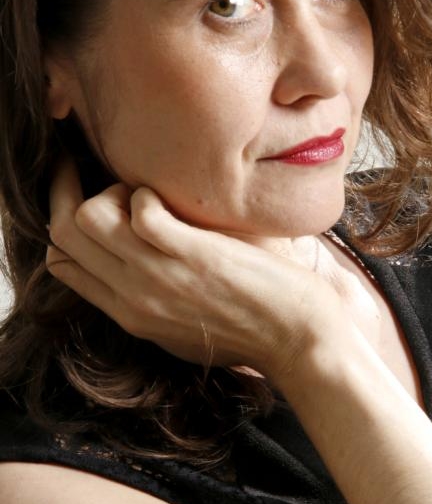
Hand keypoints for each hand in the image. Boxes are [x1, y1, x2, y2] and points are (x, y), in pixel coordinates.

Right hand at [45, 156, 340, 380]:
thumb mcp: (185, 326)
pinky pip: (142, 212)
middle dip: (65, 189)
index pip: (62, 263)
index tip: (73, 189)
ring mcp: (161, 278)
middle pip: (63, 236)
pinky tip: (174, 197)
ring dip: (111, 191)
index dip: (60, 219)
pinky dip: (150, 193)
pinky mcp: (194, 258)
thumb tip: (138, 257)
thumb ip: (153, 296)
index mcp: (129, 313)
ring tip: (144, 190)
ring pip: (89, 219)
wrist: (299, 342)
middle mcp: (134, 297)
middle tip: (80, 161)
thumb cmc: (254, 328)